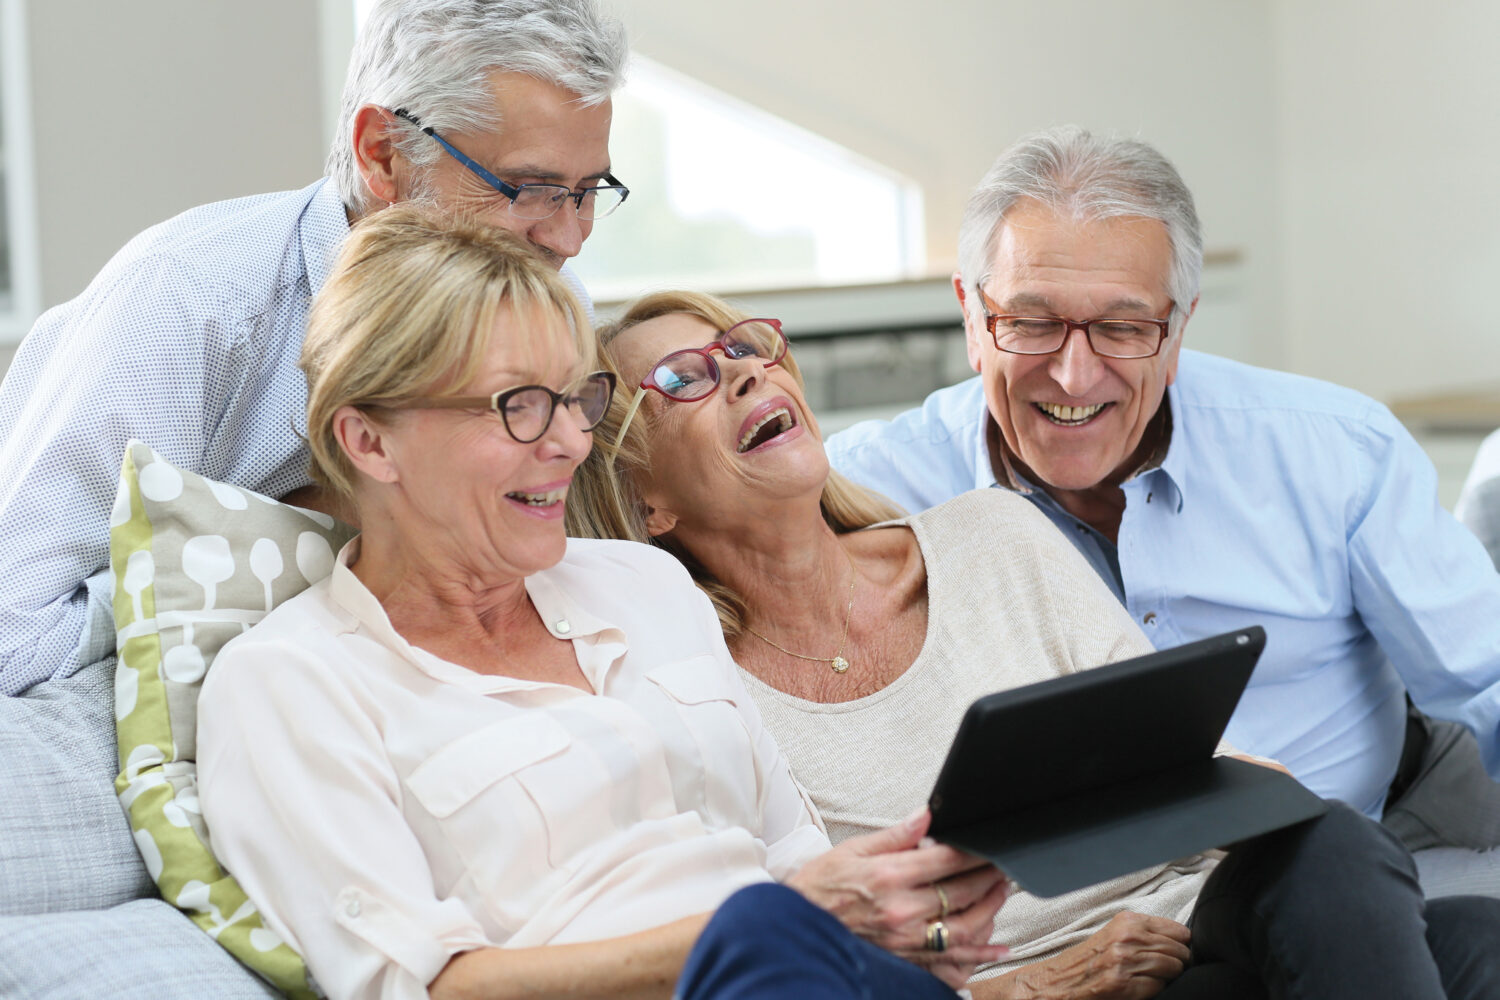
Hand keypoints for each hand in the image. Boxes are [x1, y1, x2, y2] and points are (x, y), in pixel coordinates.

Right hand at [785, 808, 1010, 987]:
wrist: (798, 928)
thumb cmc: (820, 888)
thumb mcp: (853, 851)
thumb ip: (894, 836)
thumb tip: (925, 816)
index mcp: (888, 877)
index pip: (945, 860)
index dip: (972, 851)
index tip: (987, 843)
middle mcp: (901, 910)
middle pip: (960, 892)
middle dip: (988, 877)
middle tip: (1002, 865)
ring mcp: (905, 940)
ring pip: (963, 927)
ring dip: (990, 909)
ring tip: (1001, 892)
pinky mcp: (905, 959)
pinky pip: (951, 959)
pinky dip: (978, 954)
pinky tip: (996, 948)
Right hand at [993, 912, 1190, 999]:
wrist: (1059, 981)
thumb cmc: (1088, 960)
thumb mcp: (1115, 934)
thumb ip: (1143, 932)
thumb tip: (1180, 940)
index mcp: (1127, 921)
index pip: (1178, 930)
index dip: (1182, 945)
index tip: (1178, 952)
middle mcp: (1127, 937)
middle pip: (1179, 950)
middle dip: (1179, 963)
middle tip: (1170, 970)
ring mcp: (1125, 960)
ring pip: (1173, 968)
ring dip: (1169, 977)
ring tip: (1156, 979)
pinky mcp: (1122, 983)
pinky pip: (1159, 986)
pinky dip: (1156, 989)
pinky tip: (1143, 988)